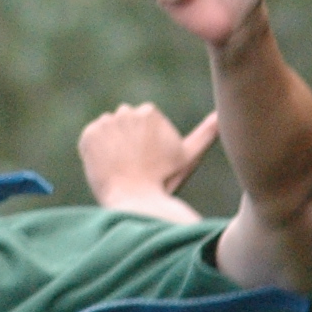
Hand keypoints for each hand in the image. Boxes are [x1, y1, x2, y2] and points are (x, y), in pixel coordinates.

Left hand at [78, 103, 222, 210]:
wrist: (135, 200)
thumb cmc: (164, 180)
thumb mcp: (188, 157)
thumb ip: (205, 134)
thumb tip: (222, 117)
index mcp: (149, 112)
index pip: (142, 124)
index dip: (145, 146)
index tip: (148, 162)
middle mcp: (126, 111)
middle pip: (124, 125)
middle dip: (128, 142)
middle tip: (135, 167)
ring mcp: (106, 122)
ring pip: (108, 132)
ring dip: (112, 146)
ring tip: (122, 169)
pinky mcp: (89, 135)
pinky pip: (91, 140)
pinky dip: (96, 152)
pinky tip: (108, 167)